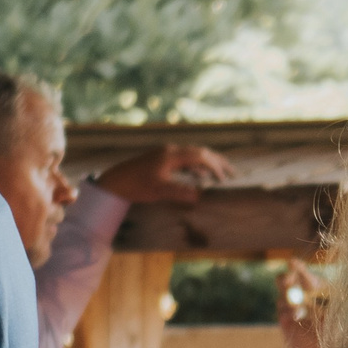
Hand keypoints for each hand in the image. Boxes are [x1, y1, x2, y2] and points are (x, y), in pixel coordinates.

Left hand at [96, 145, 234, 207]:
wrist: (114, 181)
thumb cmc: (136, 186)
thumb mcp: (158, 191)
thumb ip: (179, 192)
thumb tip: (199, 196)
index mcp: (171, 156)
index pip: (200, 156)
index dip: (215, 166)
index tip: (225, 179)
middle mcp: (170, 151)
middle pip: (199, 151)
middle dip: (217, 161)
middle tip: (232, 172)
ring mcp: (165, 153)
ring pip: (193, 153)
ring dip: (208, 162)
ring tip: (220, 172)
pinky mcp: (161, 158)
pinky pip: (185, 157)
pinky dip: (197, 164)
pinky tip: (199, 174)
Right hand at [275, 259, 328, 347]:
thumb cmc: (330, 328)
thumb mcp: (335, 314)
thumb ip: (333, 304)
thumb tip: (338, 294)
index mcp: (310, 288)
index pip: (303, 274)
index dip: (298, 267)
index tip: (293, 262)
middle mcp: (296, 294)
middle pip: (283, 280)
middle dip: (284, 279)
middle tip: (288, 281)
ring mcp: (287, 306)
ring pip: (282, 297)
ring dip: (291, 303)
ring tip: (299, 313)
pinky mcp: (283, 319)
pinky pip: (283, 313)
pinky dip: (290, 314)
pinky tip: (296, 319)